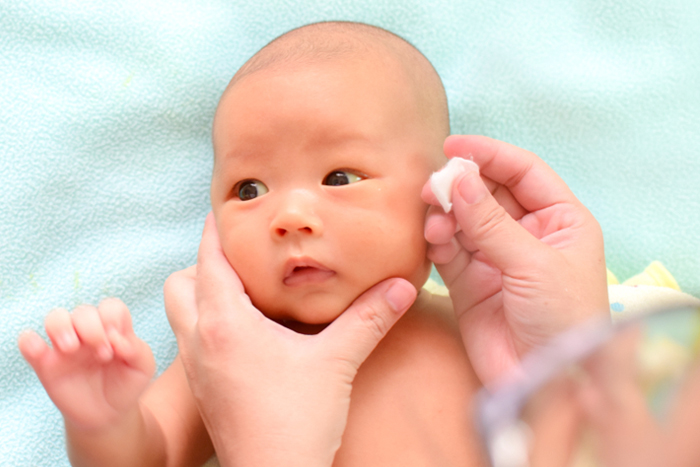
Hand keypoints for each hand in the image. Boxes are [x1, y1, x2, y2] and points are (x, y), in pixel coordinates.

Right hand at [18, 299, 155, 430]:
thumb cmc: (127, 385)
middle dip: (93, 329)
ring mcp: (66, 346)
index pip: (110, 307)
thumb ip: (137, 350)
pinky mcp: (46, 364)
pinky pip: (28, 343)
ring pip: (56, 318)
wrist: (108, 415)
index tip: (118, 342)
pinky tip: (41, 351)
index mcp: (112, 328)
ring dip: (62, 327)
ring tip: (72, 348)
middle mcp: (88, 332)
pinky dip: (30, 341)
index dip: (113, 318)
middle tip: (103, 355)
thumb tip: (119, 340)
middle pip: (84, 311)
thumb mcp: (143, 368)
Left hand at [164, 213, 416, 466]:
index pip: (209, 259)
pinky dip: (207, 326)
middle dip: (202, 265)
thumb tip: (403, 285)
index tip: (226, 210)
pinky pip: (191, 342)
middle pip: (179, 284)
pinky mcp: (202, 390)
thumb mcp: (337, 361)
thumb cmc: (297, 422)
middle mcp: (200, 341)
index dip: (216, 230)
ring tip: (243, 294)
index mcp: (226, 323)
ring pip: (180, 315)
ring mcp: (196, 369)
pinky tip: (245, 336)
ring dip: (201, 297)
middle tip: (241, 259)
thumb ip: (369, 318)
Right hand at [422, 135, 608, 383]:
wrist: (546, 382)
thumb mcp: (534, 263)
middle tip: (432, 187)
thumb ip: (491, 222)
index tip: (454, 146)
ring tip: (434, 224)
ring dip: (445, 215)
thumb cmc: (564, 320)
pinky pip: (448, 249)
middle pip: (488, 192)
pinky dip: (437, 241)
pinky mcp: (470, 282)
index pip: (523, 172)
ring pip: (463, 219)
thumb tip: (457, 178)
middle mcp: (528, 233)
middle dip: (460, 186)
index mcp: (560, 220)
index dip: (490, 154)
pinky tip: (433, 242)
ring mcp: (497, 257)